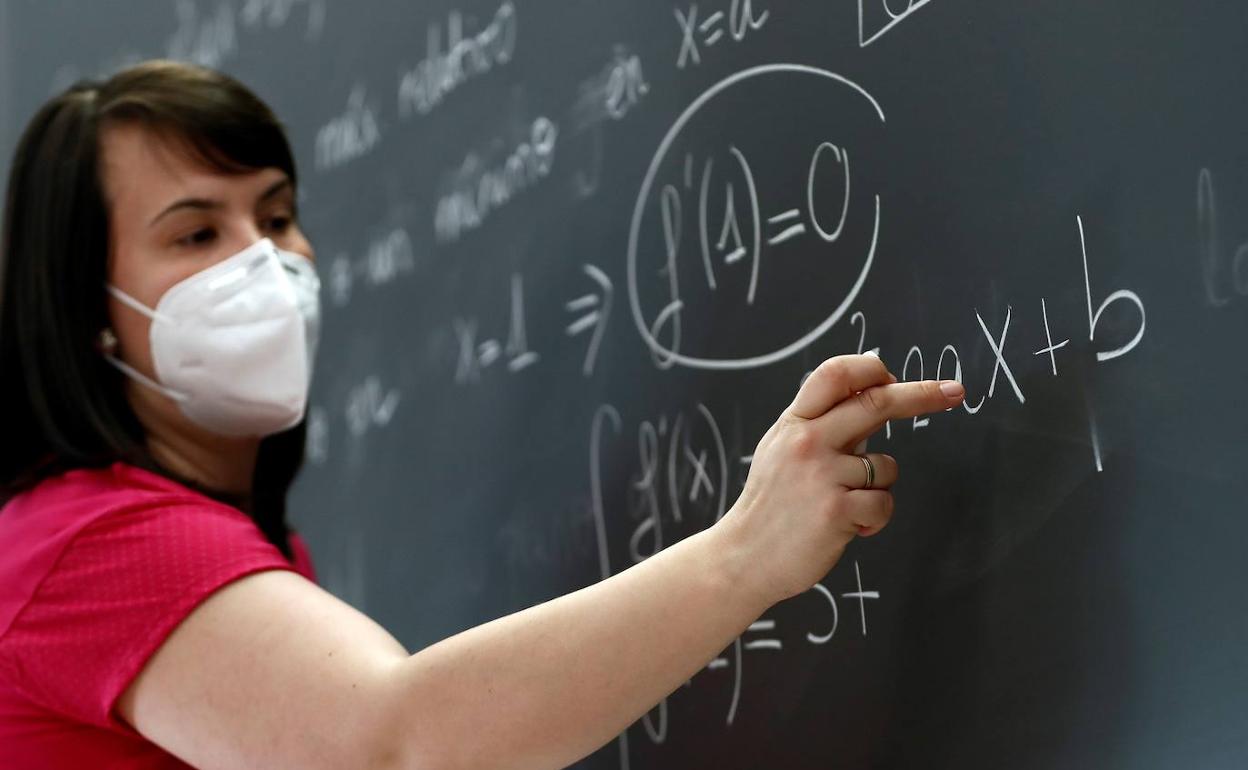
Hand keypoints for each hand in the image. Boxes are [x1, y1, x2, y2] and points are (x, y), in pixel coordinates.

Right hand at [713, 354, 964, 605]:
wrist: (743, 557)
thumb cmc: (770, 506)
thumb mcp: (783, 450)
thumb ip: (822, 423)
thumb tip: (875, 392)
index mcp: (794, 423)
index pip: (834, 375)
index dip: (871, 369)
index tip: (895, 376)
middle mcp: (807, 442)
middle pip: (876, 402)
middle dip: (922, 394)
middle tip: (953, 392)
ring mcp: (822, 475)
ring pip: (887, 466)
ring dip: (878, 489)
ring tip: (845, 506)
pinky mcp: (837, 510)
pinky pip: (884, 504)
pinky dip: (874, 519)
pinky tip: (848, 527)